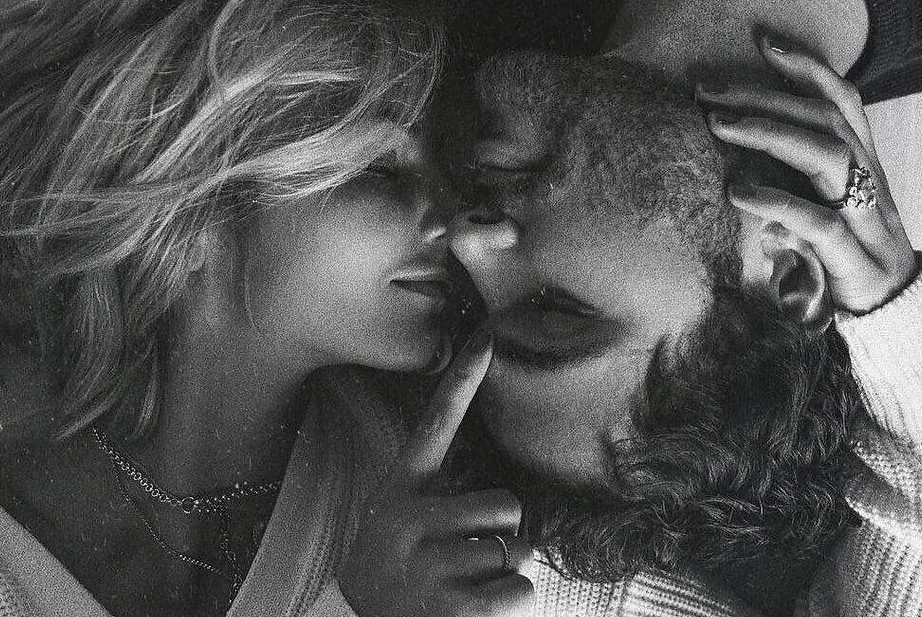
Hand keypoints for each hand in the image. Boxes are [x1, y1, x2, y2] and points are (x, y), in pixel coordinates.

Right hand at [339, 330, 534, 616]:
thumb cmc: (401, 573)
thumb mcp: (405, 522)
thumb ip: (446, 500)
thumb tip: (514, 503)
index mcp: (403, 487)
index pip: (437, 420)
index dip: (464, 374)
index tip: (489, 332)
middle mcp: (410, 516)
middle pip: (506, 504)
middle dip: (502, 536)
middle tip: (466, 559)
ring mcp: (427, 561)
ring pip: (517, 550)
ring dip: (505, 574)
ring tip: (462, 586)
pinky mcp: (450, 606)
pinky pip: (520, 591)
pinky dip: (508, 606)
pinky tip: (468, 612)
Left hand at [697, 33, 918, 314]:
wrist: (894, 312)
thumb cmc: (846, 252)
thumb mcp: (820, 204)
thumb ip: (791, 178)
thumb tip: (735, 161)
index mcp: (863, 164)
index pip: (843, 100)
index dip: (808, 66)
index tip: (764, 41)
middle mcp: (868, 181)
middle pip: (825, 119)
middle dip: (764, 97)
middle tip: (707, 90)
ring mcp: (866, 217)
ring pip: (829, 156)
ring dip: (769, 134)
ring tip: (717, 126)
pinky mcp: (854, 258)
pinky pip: (820, 222)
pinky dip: (777, 202)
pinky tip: (738, 193)